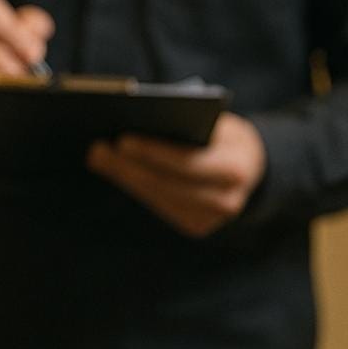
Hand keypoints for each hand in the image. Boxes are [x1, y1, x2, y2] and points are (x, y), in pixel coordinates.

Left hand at [87, 113, 266, 237]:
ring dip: (125, 176)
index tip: (123, 139)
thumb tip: (132, 122)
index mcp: (236, 167)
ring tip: (97, 155)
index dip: (155, 153)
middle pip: (168, 184)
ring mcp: (212, 219)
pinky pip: (159, 205)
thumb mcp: (213, 122)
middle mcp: (228, 200)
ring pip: (159, 197)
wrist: (250, 165)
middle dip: (129, 167)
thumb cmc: (221, 133)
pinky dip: (136, 185)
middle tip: (97, 148)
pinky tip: (114, 169)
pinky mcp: (196, 226)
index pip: (190, 163)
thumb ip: (182, 123)